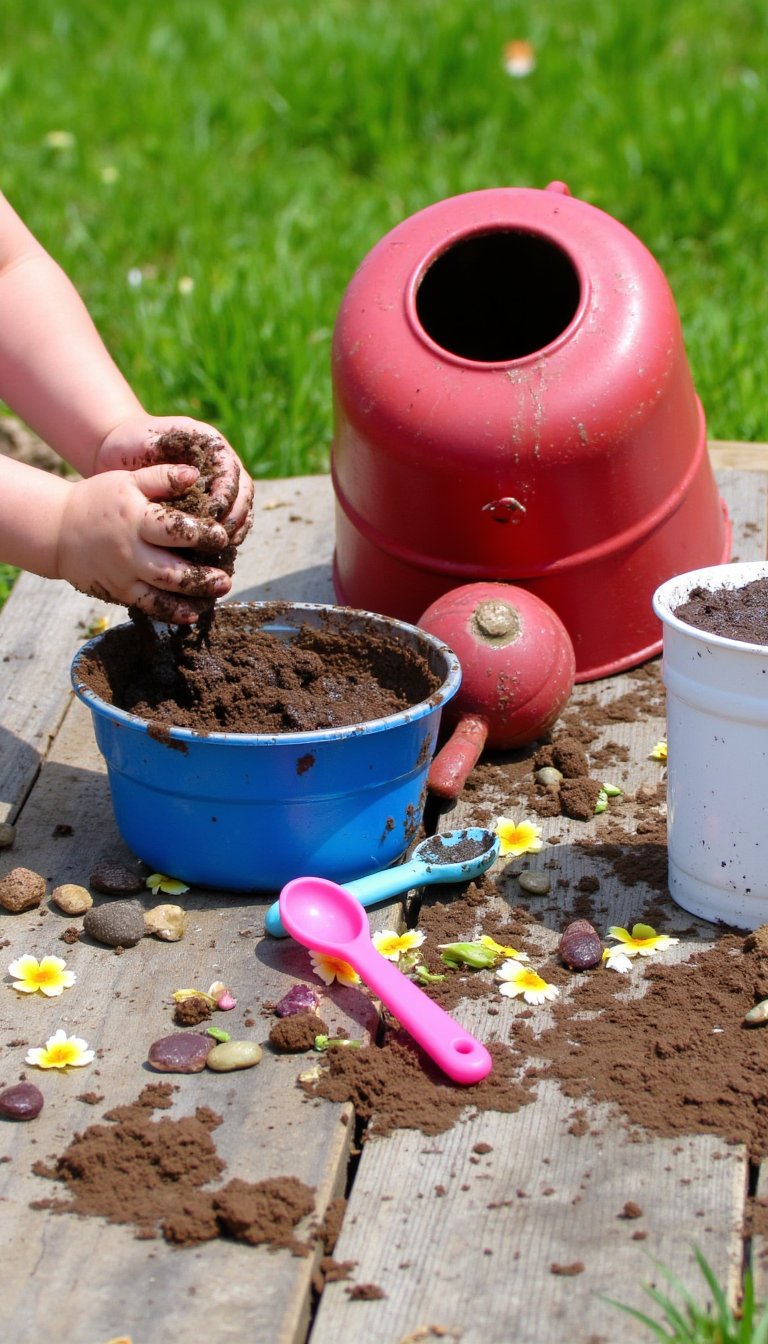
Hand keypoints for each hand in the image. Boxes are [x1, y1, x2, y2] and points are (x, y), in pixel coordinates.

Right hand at [56, 464, 233, 622]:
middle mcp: (131, 552)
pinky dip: (171, 613)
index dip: (202, 535)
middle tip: (226, 579)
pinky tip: (191, 614)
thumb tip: (196, 474)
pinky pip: (148, 606)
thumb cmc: (98, 499)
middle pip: (172, 571)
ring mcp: (124, 576)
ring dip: (192, 600)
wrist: (57, 530)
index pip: (175, 530)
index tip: (222, 537)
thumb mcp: (127, 480)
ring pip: (162, 595)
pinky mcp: (119, 592)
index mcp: (136, 520)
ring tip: (214, 597)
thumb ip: (161, 477)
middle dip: (203, 578)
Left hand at [95, 412, 253, 543]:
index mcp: (209, 443)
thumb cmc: (131, 441)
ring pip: (241, 506)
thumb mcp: (145, 441)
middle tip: (224, 536)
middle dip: (237, 514)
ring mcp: (217, 482)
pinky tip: (217, 551)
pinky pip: (228, 519)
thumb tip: (191, 477)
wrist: (120, 448)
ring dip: (237, 527)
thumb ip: (167, 453)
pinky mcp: (210, 501)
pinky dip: (227, 534)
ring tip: (225, 547)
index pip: (230, 468)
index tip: (215, 510)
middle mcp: (219, 462)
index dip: (227, 491)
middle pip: (243, 489)